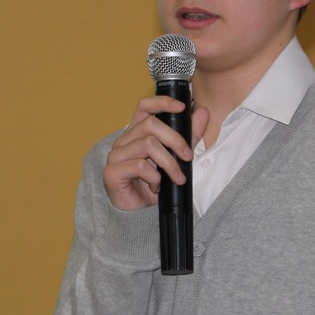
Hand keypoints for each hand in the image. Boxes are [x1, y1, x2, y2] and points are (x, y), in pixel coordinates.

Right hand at [102, 97, 210, 211]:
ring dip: (168, 163)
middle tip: (188, 156)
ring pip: (148, 144)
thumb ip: (189, 135)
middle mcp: (124, 140)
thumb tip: (203, 112)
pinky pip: (139, 166)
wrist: (139, 212)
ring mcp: (116, 155)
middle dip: (175, 139)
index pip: (145, 106)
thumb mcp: (177, 157)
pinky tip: (156, 187)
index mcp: (137, 132)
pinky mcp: (112, 171)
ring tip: (176, 178)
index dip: (162, 102)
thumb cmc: (154, 182)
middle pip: (150, 124)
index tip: (182, 107)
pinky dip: (155, 178)